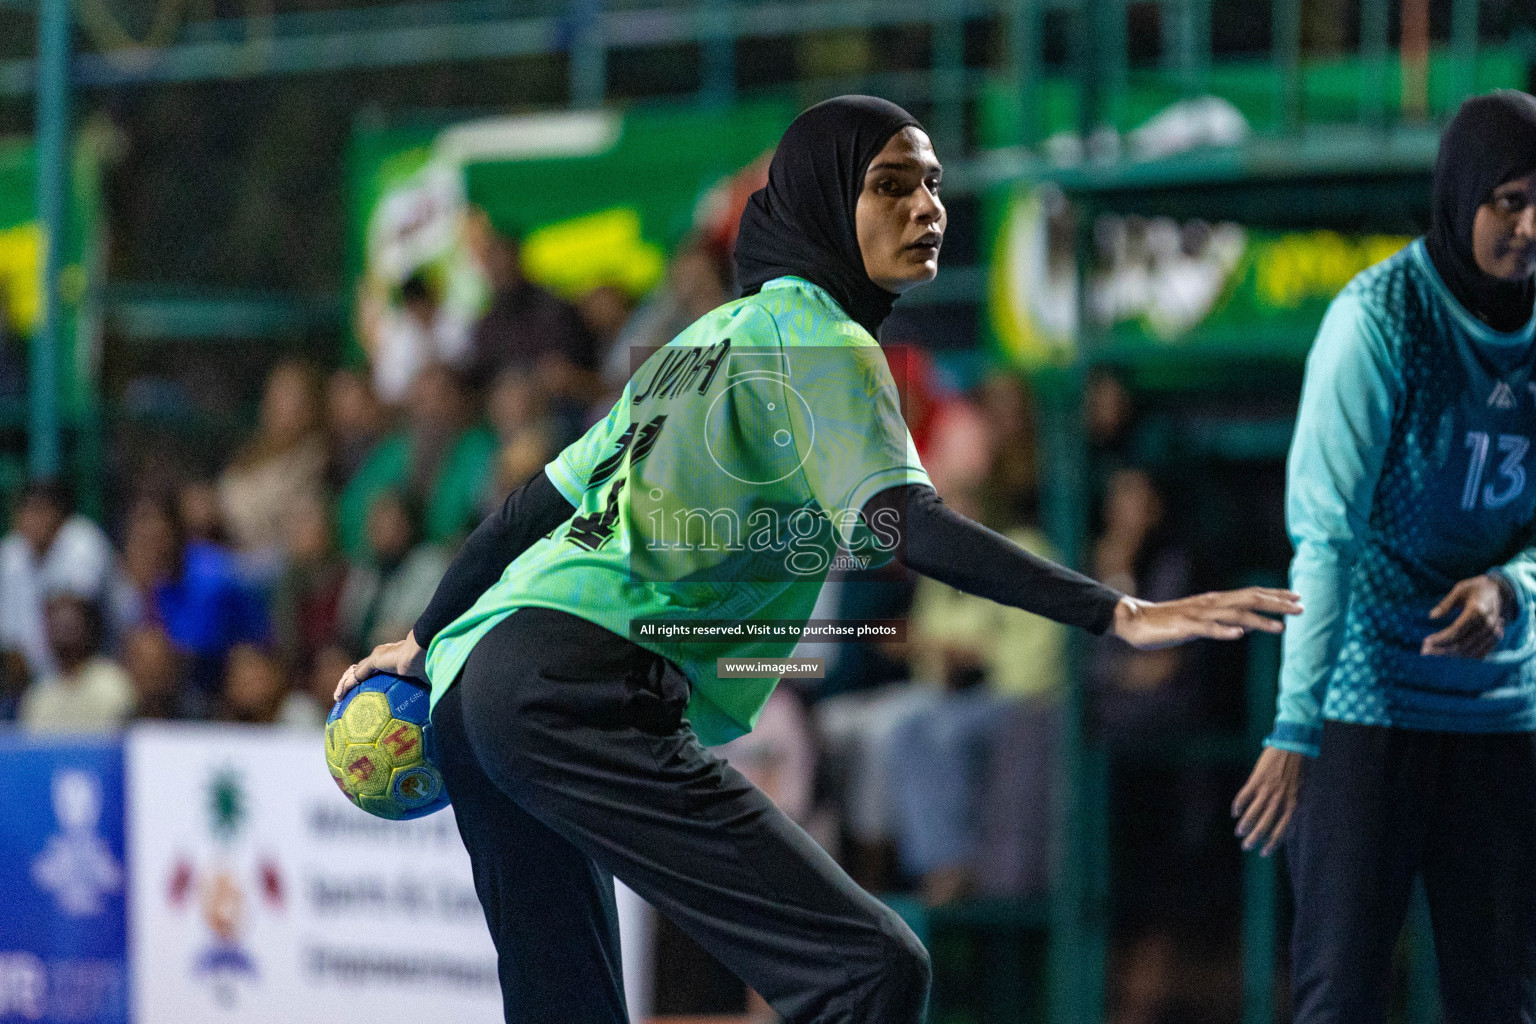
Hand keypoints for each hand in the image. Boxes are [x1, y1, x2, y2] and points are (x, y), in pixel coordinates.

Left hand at [335, 631, 426, 700]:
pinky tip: (340, 696)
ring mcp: (379, 657)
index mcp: (396, 661)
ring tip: (337, 698)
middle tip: (345, 696)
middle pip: (363, 670)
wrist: (427, 654)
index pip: (377, 669)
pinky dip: (347, 685)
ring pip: (355, 672)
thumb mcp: (426, 685)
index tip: (365, 694)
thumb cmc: (431, 668)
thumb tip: (430, 719)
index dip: (368, 680)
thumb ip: (422, 696)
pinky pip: (356, 675)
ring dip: (345, 684)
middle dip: (352, 682)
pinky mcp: (375, 659)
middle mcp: (385, 656)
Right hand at [1109, 588, 1301, 649]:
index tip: (1297, 597)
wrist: (1134, 620)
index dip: (1275, 596)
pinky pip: (1206, 629)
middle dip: (1276, 604)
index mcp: (1214, 601)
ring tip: (1281, 628)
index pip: (1250, 594)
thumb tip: (1245, 627)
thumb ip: (1221, 622)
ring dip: (1258, 621)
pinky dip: (1223, 631)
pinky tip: (1238, 635)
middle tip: (1301, 607)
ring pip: (1233, 615)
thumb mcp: (1199, 621)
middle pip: (1248, 600)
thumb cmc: (1166, 622)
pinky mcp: (1184, 627)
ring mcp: (1198, 615)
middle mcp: (1210, 604)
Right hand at [1231, 746, 1303, 855]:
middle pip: (1265, 825)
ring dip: (1245, 825)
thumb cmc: (1300, 769)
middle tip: (1247, 847)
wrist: (1294, 745)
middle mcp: (1281, 800)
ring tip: (1239, 833)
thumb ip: (1296, 807)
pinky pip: (1244, 797)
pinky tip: (1235, 812)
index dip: (1272, 844)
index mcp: (1295, 805)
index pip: (1282, 831)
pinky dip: (1238, 806)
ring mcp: (1268, 790)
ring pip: (1253, 813)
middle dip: (1255, 838)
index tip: (1264, 852)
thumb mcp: (1303, 791)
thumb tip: (1289, 825)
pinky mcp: (1257, 780)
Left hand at [1422, 574, 1508, 658]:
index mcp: (1478, 611)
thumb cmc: (1477, 588)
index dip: (1439, 639)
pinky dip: (1463, 656)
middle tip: (1424, 650)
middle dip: (1441, 650)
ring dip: (1450, 655)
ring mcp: (1494, 634)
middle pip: (1462, 645)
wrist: (1502, 591)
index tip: (1425, 641)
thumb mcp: (1460, 588)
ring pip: (1469, 652)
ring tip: (1433, 652)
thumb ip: (1446, 603)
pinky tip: (1449, 652)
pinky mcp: (1496, 639)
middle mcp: (1488, 625)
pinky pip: (1479, 654)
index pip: (1456, 632)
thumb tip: (1431, 616)